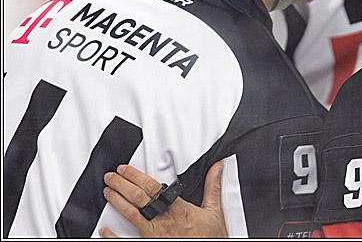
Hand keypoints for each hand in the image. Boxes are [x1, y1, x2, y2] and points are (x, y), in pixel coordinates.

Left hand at [98, 162, 228, 237]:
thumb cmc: (210, 237)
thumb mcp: (214, 211)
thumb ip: (212, 187)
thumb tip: (216, 168)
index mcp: (178, 210)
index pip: (152, 187)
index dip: (136, 176)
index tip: (126, 169)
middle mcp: (163, 222)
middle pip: (137, 198)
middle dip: (121, 184)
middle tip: (112, 177)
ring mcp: (154, 235)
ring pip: (130, 215)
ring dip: (116, 202)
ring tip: (108, 192)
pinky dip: (112, 236)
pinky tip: (104, 231)